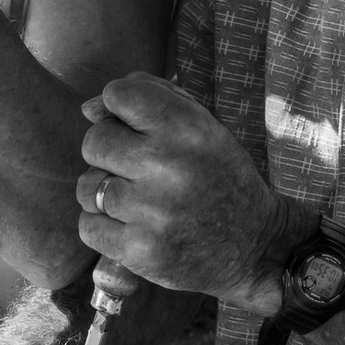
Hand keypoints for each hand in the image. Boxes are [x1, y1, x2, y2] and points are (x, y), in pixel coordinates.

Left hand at [75, 73, 313, 314]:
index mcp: (188, 127)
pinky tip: (133, 226)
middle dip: (109, 153)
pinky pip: (88, 226)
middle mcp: (168, 164)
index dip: (116, 107)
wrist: (256, 247)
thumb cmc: (220, 177)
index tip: (132, 125)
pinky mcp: (140, 250)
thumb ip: (151, 99)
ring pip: (87, 186)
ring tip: (136, 200)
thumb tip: (88, 108)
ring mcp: (152, 210)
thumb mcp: (203, 126)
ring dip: (104, 192)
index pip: (118, 94)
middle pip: (94, 141)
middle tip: (137, 168)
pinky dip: (103, 227)